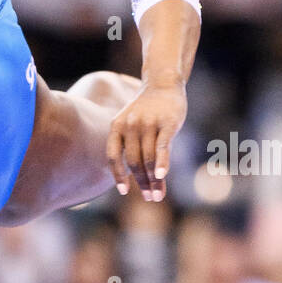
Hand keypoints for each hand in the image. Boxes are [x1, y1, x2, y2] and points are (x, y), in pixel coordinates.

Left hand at [106, 82, 186, 202]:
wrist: (163, 84)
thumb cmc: (147, 110)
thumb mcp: (131, 124)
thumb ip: (130, 146)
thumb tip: (133, 176)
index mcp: (117, 126)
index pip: (113, 156)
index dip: (118, 174)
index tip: (123, 191)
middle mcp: (130, 125)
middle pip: (134, 161)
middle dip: (141, 183)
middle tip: (149, 198)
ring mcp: (148, 123)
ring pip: (149, 158)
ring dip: (154, 180)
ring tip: (158, 196)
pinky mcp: (167, 123)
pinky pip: (162, 147)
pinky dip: (161, 163)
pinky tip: (161, 177)